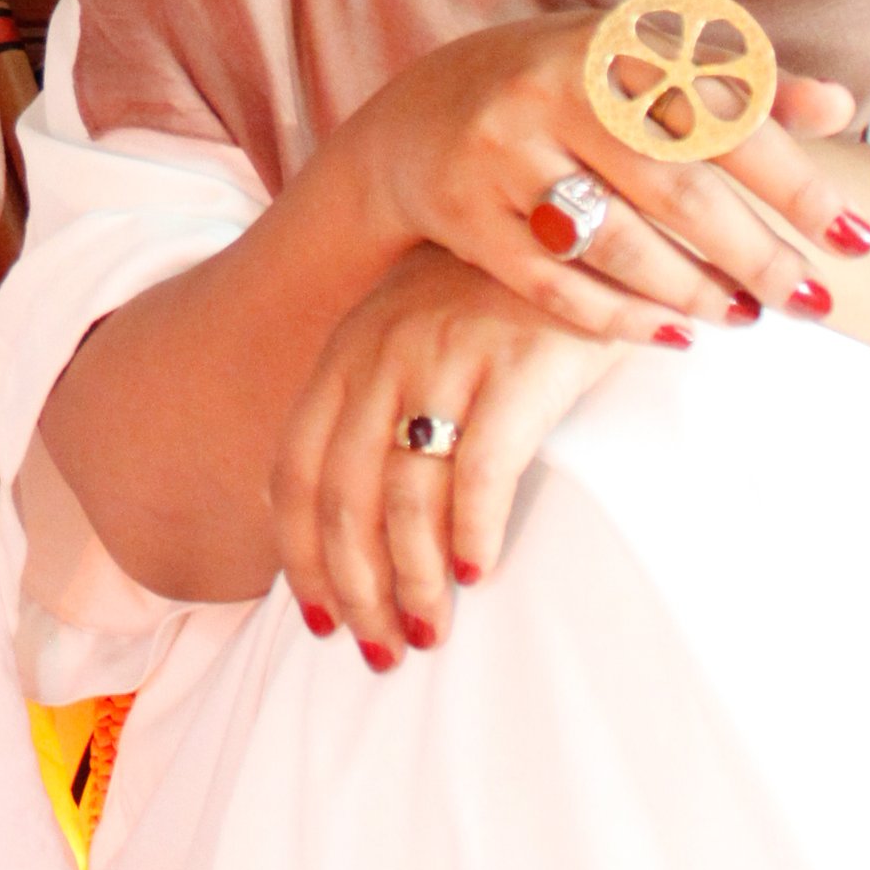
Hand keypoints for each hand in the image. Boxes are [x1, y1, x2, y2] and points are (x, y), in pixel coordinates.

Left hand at [269, 246, 618, 664]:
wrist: (574, 219)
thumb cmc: (492, 300)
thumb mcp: (407, 335)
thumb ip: (368, 407)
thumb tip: (332, 521)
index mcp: (347, 353)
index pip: (295, 470)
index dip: (300, 555)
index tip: (319, 620)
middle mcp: (384, 353)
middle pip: (344, 495)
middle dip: (356, 587)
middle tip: (382, 649)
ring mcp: (451, 356)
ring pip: (407, 494)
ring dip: (412, 579)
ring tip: (429, 630)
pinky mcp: (521, 363)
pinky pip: (481, 467)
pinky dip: (471, 532)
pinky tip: (476, 572)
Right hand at [336, 12, 863, 335]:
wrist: (418, 117)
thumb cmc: (562, 87)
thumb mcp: (639, 61)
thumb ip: (736, 81)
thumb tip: (840, 104)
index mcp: (609, 41)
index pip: (723, 115)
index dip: (796, 181)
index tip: (857, 237)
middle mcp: (551, 89)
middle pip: (676, 188)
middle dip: (756, 254)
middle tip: (813, 300)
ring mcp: (502, 154)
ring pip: (618, 243)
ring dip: (696, 291)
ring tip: (748, 317)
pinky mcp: (466, 216)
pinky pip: (555, 285)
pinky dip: (620, 318)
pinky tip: (674, 334)